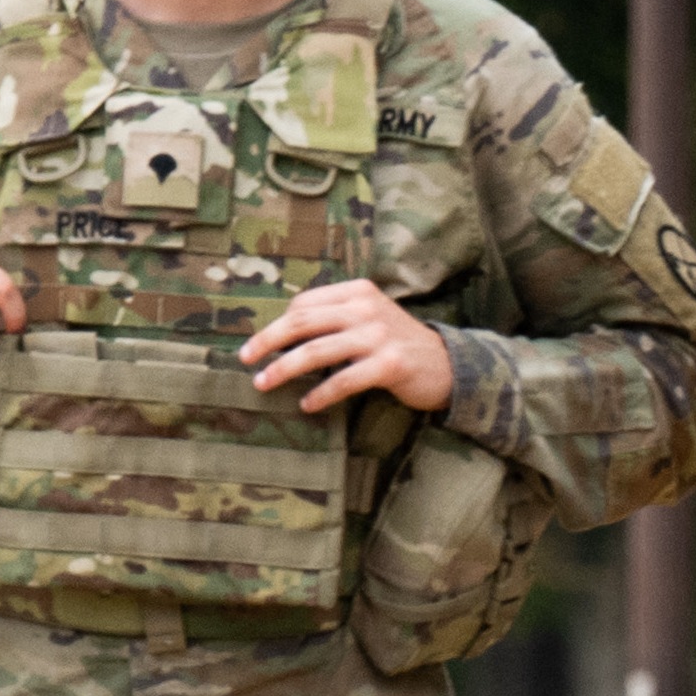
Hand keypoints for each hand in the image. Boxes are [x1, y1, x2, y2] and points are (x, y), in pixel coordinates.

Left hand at [239, 279, 454, 415]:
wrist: (449, 365)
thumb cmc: (397, 343)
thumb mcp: (367, 318)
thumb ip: (333, 318)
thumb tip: (281, 334)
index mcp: (357, 291)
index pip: (304, 304)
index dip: (276, 324)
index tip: (258, 344)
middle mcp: (366, 308)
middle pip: (302, 322)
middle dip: (268, 341)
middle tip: (245, 359)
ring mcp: (379, 336)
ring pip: (317, 351)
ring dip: (284, 369)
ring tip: (263, 383)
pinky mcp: (390, 364)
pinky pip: (344, 380)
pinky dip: (320, 393)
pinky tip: (307, 404)